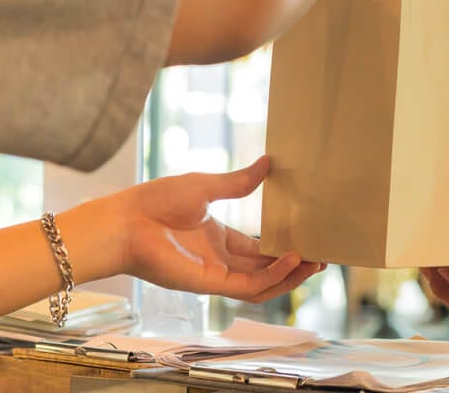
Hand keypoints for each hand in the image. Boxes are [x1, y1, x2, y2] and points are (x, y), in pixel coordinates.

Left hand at [105, 157, 324, 302]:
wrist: (126, 221)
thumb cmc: (156, 201)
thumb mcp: (206, 186)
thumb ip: (239, 182)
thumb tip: (267, 162)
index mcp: (216, 237)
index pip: (257, 249)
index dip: (283, 248)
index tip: (307, 240)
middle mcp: (219, 259)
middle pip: (265, 269)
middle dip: (294, 266)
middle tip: (322, 256)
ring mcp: (215, 274)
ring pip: (262, 284)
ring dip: (290, 276)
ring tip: (315, 263)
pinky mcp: (209, 284)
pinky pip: (248, 285)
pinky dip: (272, 276)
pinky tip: (291, 260)